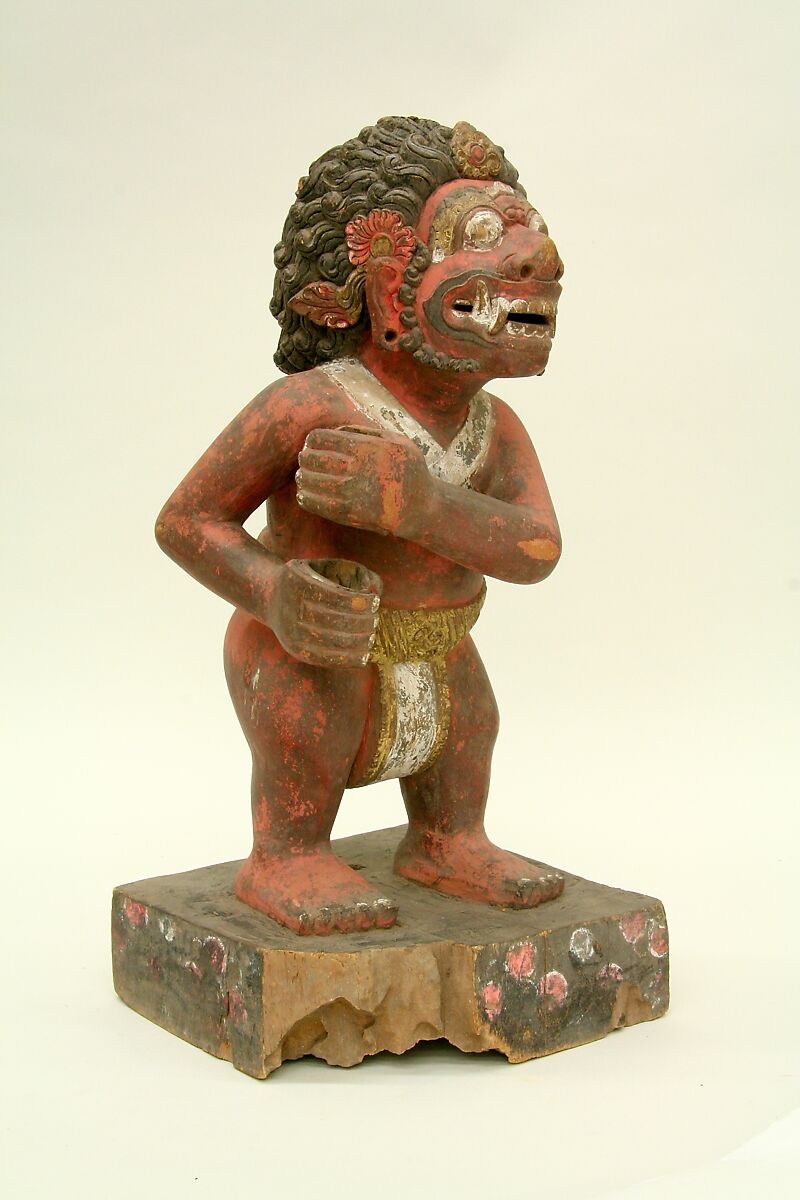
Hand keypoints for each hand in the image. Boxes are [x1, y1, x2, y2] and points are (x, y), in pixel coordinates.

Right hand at [268, 558, 382, 668]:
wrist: (270, 597)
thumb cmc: (307, 579)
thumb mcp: (323, 567)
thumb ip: (352, 572)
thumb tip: (377, 589)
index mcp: (297, 581)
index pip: (332, 595)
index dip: (356, 601)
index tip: (375, 603)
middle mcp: (289, 606)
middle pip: (331, 620)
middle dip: (358, 623)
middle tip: (375, 622)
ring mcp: (289, 630)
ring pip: (327, 641)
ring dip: (355, 642)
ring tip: (371, 638)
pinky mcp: (293, 649)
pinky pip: (321, 658)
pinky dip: (345, 660)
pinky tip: (362, 657)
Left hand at [296, 425, 430, 537]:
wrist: (421, 507)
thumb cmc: (409, 469)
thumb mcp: (396, 440)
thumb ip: (365, 431)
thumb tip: (336, 429)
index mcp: (364, 447)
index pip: (320, 438)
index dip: (311, 440)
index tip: (313, 444)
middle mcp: (354, 468)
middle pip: (312, 459)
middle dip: (305, 458)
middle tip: (304, 460)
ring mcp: (350, 492)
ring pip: (310, 481)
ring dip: (303, 477)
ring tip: (303, 476)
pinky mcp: (348, 513)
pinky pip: (317, 504)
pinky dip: (306, 498)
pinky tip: (304, 494)